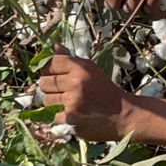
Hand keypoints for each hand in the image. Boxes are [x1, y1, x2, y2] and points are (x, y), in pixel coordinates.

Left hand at [38, 53, 165, 145]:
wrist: (121, 114)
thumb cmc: (104, 90)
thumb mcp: (91, 69)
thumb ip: (70, 59)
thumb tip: (53, 46)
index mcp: (81, 68)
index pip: (52, 62)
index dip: (50, 68)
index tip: (56, 74)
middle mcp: (75, 83)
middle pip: (43, 82)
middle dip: (49, 86)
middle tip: (61, 90)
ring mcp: (72, 102)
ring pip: (45, 99)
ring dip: (52, 101)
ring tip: (65, 102)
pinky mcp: (70, 119)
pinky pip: (50, 114)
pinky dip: (56, 115)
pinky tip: (67, 112)